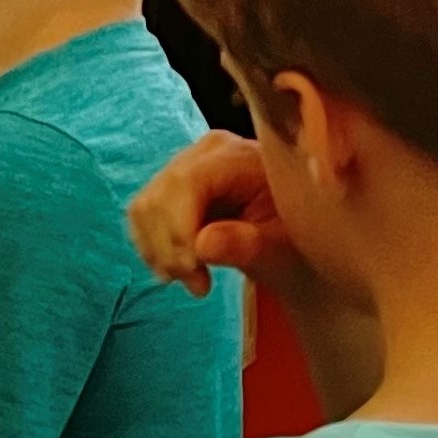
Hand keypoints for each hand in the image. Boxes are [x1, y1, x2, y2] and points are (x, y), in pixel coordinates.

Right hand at [126, 130, 301, 297]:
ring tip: (191, 279)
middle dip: (170, 248)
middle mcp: (206, 152)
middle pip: (160, 196)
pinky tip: (178, 267)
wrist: (293, 242)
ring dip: (158, 252)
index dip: (180, 228)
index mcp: (240, 156)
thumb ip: (248, 244)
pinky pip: (142, 216)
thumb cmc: (294, 242)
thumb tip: (203, 244)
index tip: (193, 270)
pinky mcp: (170, 186)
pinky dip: (153, 248)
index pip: (188, 182)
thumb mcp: (281, 248)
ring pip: (144, 208)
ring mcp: (184, 166)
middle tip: (198, 285)